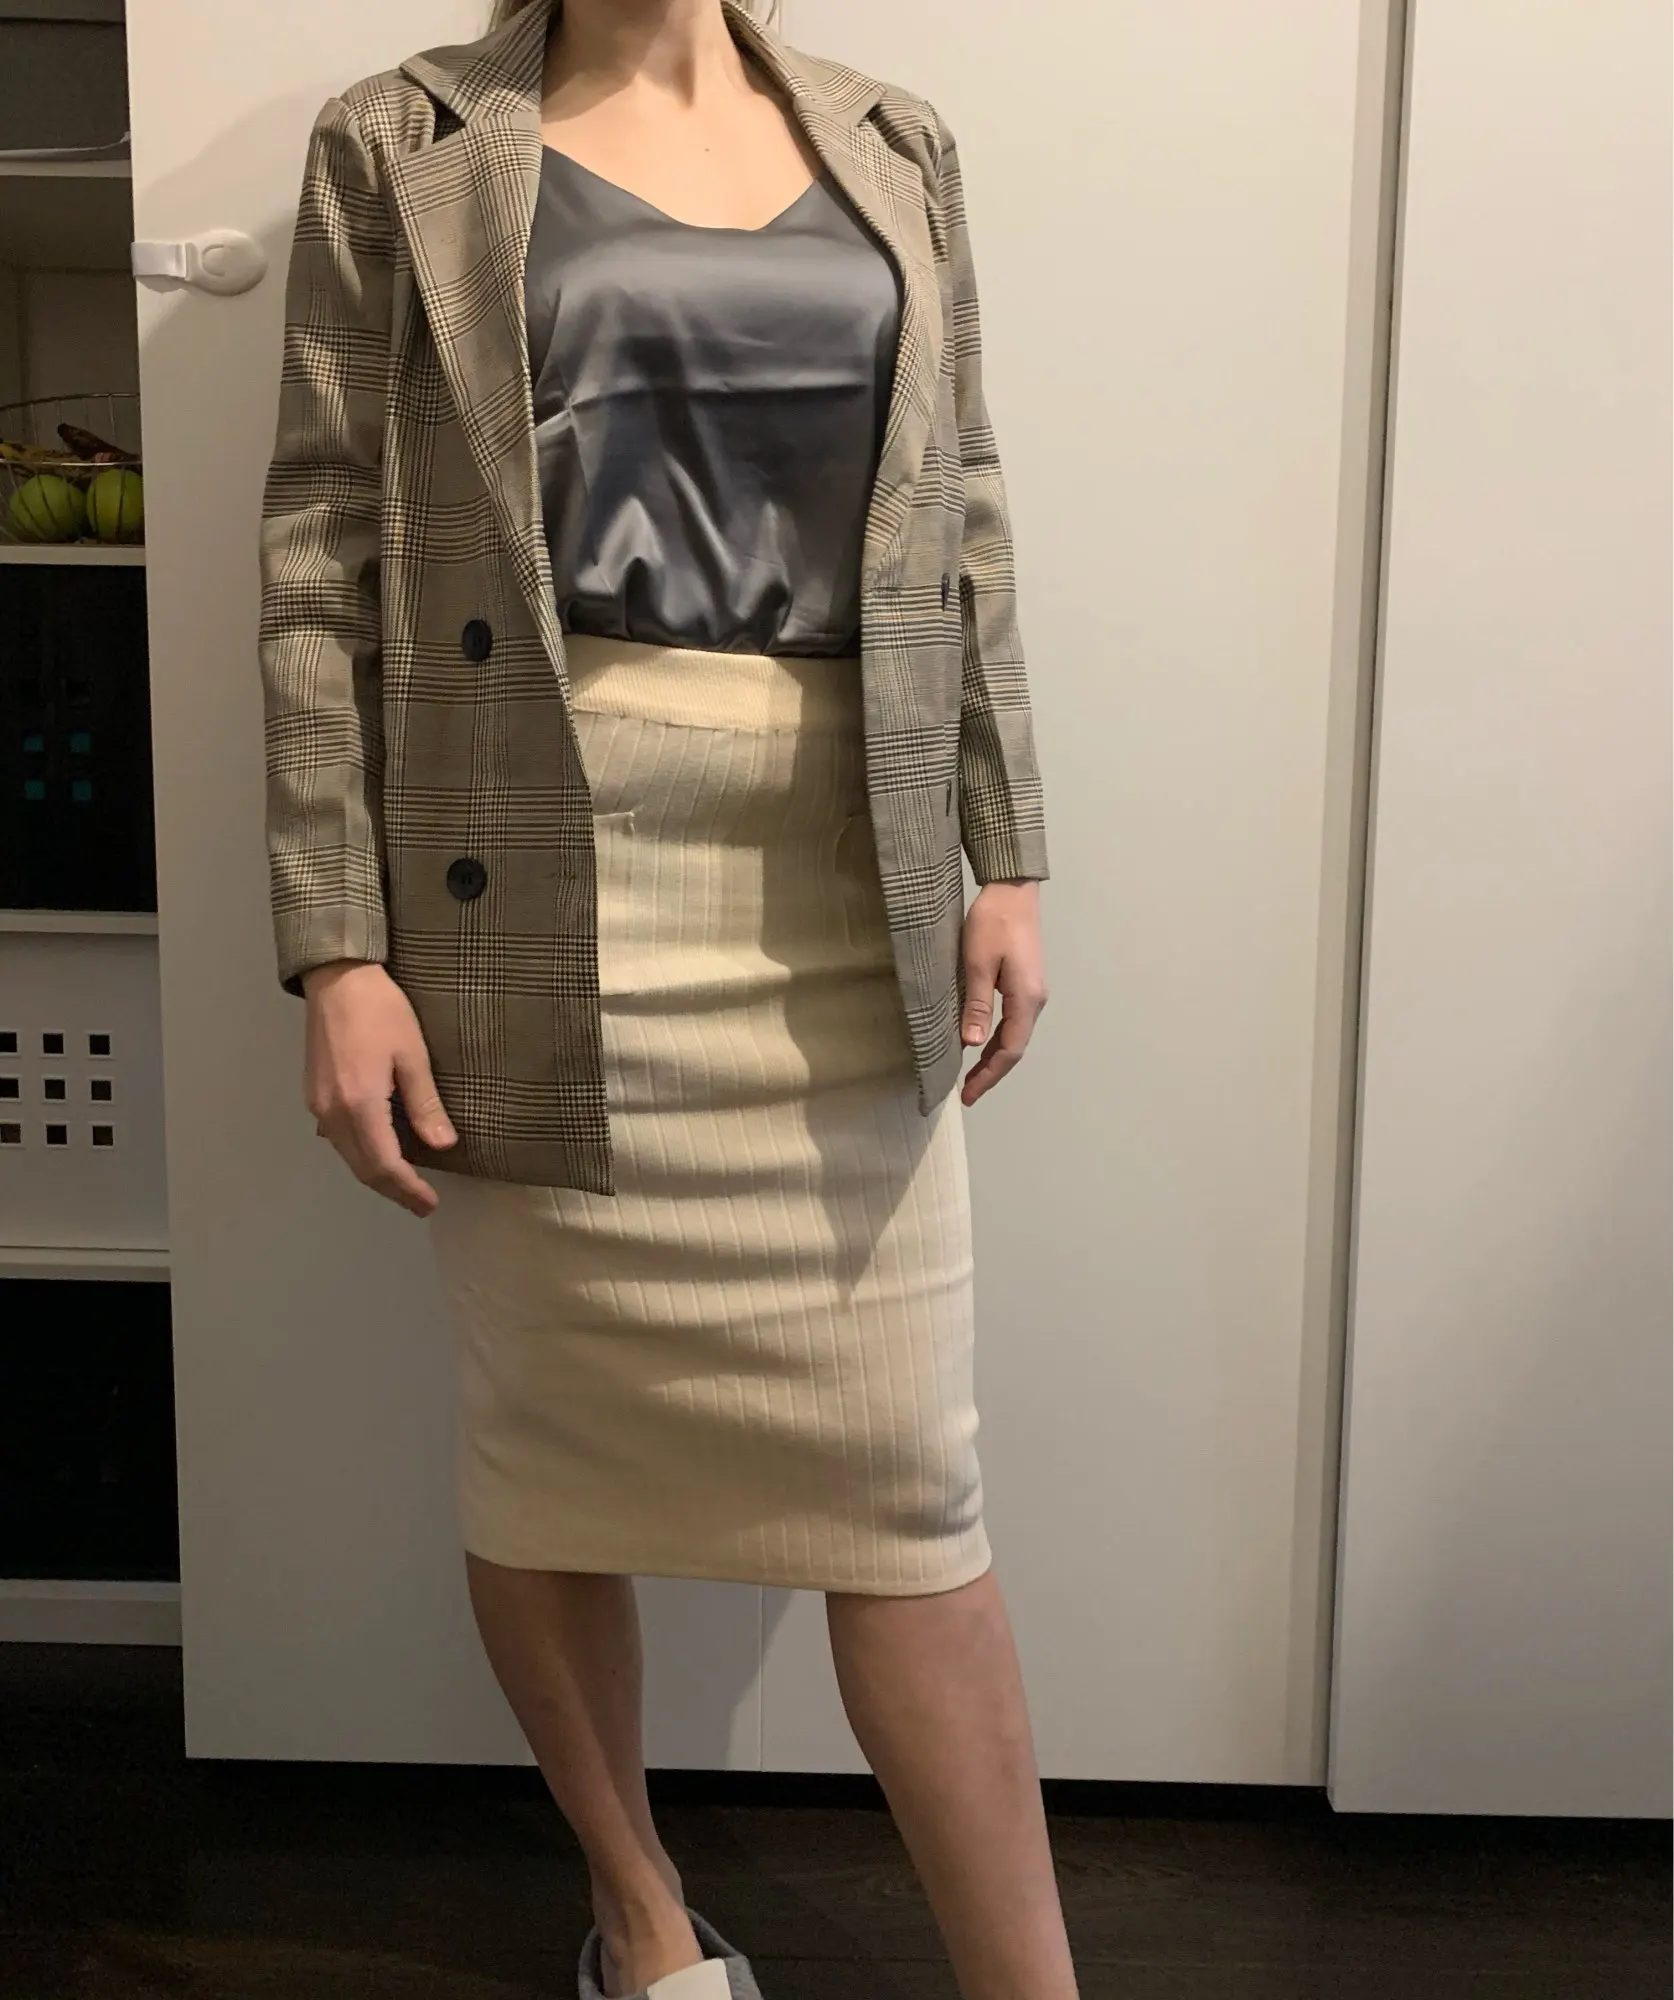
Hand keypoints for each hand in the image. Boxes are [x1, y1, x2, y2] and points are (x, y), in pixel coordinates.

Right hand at [300, 961, 457, 1214]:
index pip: (385, 1164)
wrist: (337, 978)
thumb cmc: (381, 1010)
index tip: (429, 1203)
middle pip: (362, 1168)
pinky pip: (338, 1138)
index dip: (408, 1189)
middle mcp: (332, 1112)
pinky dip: (361, 1153)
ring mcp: (318, 1105)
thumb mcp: (412, 1055)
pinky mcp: (314, 1094)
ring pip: (347, 1156)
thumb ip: (425, 1104)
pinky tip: (382, 1149)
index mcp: (359, 1105)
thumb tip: (443, 1145)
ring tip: (405, 1183)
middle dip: (392, 1189)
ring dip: (376, 1174)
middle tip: (420, 1204)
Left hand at [958, 881, 1047, 1105]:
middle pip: (1014, 1048)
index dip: (989, 1076)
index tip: (968, 1095)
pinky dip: (996, 1039)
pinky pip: (1012, 1022)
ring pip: (1014, 1036)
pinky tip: (980, 1044)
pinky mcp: (1025, 984)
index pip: (1009, 1050)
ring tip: (971, 1076)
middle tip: (966, 1092)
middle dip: (991, 1073)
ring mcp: (1032, 993)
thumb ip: (977, 1005)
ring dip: (994, 1058)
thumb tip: (972, 1044)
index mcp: (1026, 999)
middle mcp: (1035, 1001)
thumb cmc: (993, 923)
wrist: (1012, 890)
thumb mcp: (977, 963)